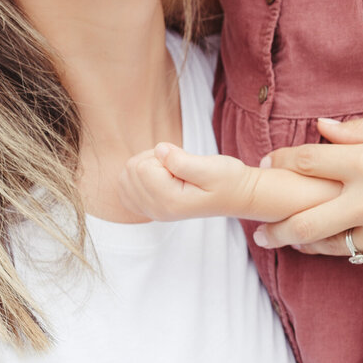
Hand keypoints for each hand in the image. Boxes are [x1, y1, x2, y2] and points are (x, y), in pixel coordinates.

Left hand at [120, 143, 265, 221]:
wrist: (237, 196)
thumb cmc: (228, 180)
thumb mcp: (211, 167)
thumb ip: (181, 161)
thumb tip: (159, 151)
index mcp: (170, 201)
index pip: (142, 168)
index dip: (161, 155)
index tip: (182, 161)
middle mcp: (157, 210)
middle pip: (131, 171)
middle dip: (152, 159)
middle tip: (178, 165)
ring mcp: (152, 211)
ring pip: (126, 176)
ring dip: (146, 166)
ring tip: (172, 170)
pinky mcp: (151, 208)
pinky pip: (126, 189)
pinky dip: (137, 177)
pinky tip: (159, 177)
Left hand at [251, 109, 362, 264]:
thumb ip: (362, 129)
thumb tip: (322, 129)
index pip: (305, 163)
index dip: (280, 163)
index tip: (269, 165)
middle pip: (301, 222)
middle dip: (273, 228)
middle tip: (261, 231)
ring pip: (328, 246)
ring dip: (304, 244)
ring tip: (290, 240)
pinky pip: (361, 254)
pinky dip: (348, 246)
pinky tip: (342, 238)